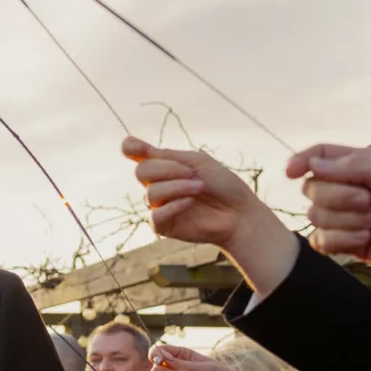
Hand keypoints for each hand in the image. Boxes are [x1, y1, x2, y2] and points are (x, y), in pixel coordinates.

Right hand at [122, 138, 297, 290]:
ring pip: (151, 192)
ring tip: (200, 188)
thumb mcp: (197, 162)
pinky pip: (155, 214)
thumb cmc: (223, 185)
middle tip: (193, 174)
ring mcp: (159, 205)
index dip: (131, 148)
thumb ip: (166, 155)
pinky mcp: (162, 226)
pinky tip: (190, 203)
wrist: (240, 213)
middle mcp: (158, 184)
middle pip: (142, 171)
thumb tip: (130, 144)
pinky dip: (174, 206)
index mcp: (164, 165)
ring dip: (178, 187)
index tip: (138, 148)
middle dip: (168, 170)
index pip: (135, 153)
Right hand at [288, 143, 370, 286]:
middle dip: (337, 196)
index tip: (291, 172)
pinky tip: (366, 240)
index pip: (322, 156)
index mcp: (367, 164)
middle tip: (370, 201)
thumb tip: (310, 166)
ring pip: (316, 216)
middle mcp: (355, 189)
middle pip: (313, 187)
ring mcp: (353, 218)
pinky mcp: (354, 245)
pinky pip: (322, 242)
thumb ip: (352, 166)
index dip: (302, 160)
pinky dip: (340, 241)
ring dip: (346, 220)